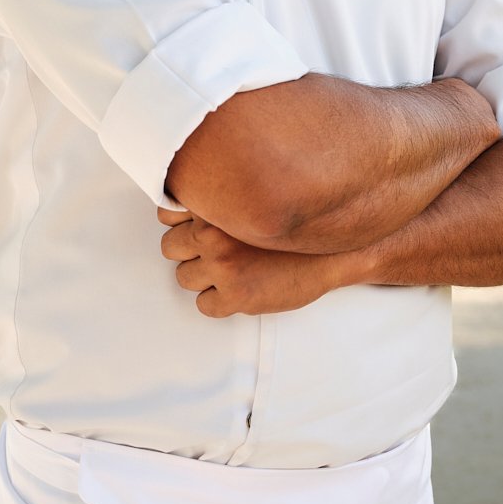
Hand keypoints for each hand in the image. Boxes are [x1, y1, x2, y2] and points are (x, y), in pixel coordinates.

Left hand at [157, 207, 348, 317]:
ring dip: (203, 276)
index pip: (166, 211)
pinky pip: (204, 305)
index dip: (181, 220)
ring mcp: (223, 266)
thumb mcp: (252, 197)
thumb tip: (180, 206)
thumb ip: (219, 198)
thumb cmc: (294, 223)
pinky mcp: (235, 298)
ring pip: (183, 277)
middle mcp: (214, 233)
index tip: (197, 224)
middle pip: (170, 247)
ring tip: (232, 268)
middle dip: (189, 251)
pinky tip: (241, 287)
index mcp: (217, 203)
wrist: (336, 251)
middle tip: (217, 250)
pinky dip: (218, 301)